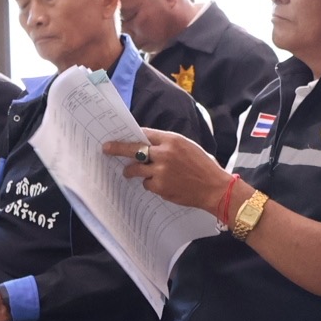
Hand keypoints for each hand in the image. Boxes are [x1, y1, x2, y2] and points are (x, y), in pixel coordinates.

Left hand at [104, 128, 227, 213]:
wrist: (215, 188)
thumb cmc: (204, 166)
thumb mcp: (189, 147)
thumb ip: (170, 145)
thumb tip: (149, 145)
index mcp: (173, 140)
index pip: (145, 133)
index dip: (133, 135)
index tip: (122, 136)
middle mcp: (164, 153)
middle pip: (133, 149)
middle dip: (117, 148)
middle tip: (106, 148)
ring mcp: (160, 170)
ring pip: (136, 168)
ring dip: (130, 171)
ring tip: (127, 172)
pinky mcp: (159, 186)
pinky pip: (146, 184)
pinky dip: (150, 184)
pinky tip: (161, 185)